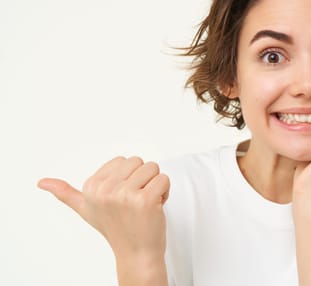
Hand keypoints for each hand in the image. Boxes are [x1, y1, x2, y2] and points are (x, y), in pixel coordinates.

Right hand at [37, 156, 169, 260]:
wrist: (136, 253)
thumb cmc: (115, 229)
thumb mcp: (86, 209)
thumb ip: (65, 193)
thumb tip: (42, 182)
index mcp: (91, 186)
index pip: (123, 160)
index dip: (128, 178)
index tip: (122, 198)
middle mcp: (105, 189)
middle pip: (139, 161)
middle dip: (143, 179)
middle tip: (135, 202)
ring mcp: (124, 195)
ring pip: (153, 168)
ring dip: (155, 186)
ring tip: (144, 204)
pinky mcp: (145, 200)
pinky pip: (163, 179)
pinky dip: (165, 192)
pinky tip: (155, 207)